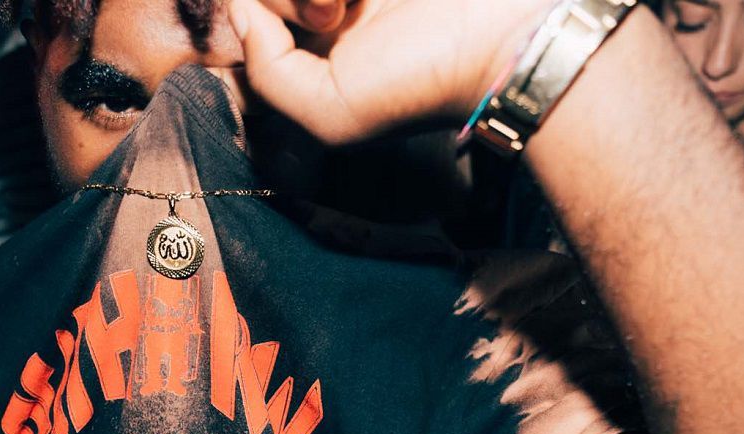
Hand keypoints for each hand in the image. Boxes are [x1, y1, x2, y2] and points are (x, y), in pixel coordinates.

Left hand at [230, 0, 551, 143]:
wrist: (504, 44)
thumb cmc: (420, 86)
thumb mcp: (330, 113)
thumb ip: (268, 71)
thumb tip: (239, 8)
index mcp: (309, 48)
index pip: (248, 12)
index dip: (255, 9)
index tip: (314, 24)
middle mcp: (328, 6)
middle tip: (337, 14)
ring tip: (358, 0)